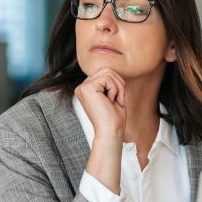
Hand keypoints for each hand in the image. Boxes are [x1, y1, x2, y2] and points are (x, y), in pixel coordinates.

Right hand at [75, 68, 126, 192]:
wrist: (110, 132)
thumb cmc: (114, 118)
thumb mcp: (112, 96)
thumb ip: (109, 82)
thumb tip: (112, 70)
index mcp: (86, 90)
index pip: (105, 73)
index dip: (117, 84)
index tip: (117, 100)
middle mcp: (82, 88)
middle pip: (106, 70)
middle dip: (119, 83)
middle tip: (119, 100)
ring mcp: (83, 87)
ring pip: (108, 72)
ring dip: (118, 87)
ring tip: (115, 101)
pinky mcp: (87, 88)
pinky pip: (108, 78)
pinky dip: (115, 89)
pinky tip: (111, 101)